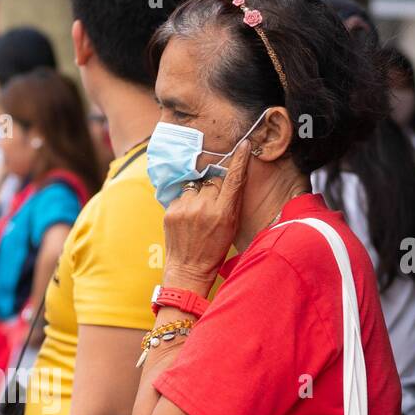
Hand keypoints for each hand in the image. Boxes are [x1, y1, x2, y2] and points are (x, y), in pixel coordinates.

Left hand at [161, 144, 250, 288]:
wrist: (188, 269)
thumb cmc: (214, 249)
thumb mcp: (231, 226)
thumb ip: (232, 201)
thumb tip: (232, 176)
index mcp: (224, 212)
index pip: (233, 178)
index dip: (239, 160)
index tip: (244, 145)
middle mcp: (204, 207)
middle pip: (212, 180)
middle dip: (214, 187)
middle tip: (213, 206)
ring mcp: (185, 208)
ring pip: (196, 186)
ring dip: (198, 194)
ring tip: (198, 214)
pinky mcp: (171, 210)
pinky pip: (182, 195)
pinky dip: (186, 202)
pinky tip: (187, 218)